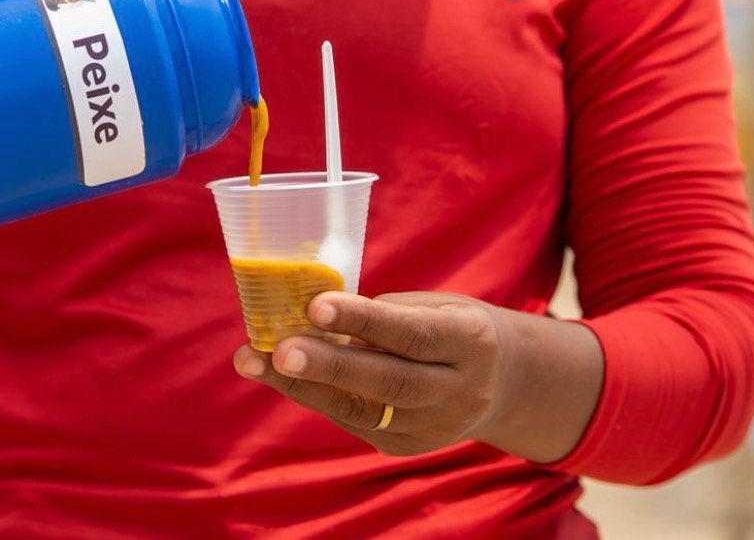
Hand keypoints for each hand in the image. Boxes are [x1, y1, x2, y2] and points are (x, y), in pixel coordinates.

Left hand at [234, 291, 510, 456]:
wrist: (499, 381)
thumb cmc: (446, 326)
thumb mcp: (432, 308)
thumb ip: (383, 316)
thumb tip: (309, 315)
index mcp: (470, 341)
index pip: (414, 333)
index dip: (364, 320)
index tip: (316, 306)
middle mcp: (458, 390)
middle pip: (389, 380)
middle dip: (329, 365)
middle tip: (279, 349)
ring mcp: (434, 427)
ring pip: (362, 409)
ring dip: (303, 384)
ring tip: (254, 361)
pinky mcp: (406, 446)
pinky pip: (352, 420)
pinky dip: (313, 394)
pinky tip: (278, 373)